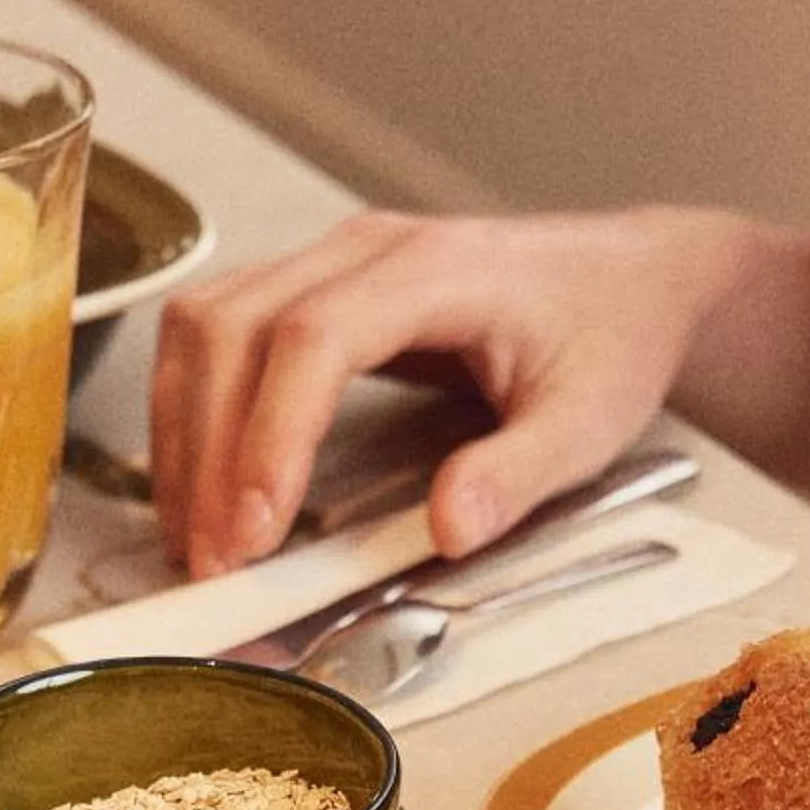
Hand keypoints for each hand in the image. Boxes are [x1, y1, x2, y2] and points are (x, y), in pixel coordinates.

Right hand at [148, 205, 743, 576]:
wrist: (627, 279)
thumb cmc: (610, 336)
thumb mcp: (591, 419)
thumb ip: (520, 473)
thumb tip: (447, 528)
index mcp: (437, 270)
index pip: (315, 338)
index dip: (270, 434)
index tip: (255, 528)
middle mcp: (365, 250)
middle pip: (235, 327)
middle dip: (208, 451)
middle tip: (214, 559)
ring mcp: (328, 260)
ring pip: (205, 322)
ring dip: (183, 431)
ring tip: (196, 533)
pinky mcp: (310, 285)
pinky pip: (215, 330)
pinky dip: (191, 409)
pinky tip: (200, 481)